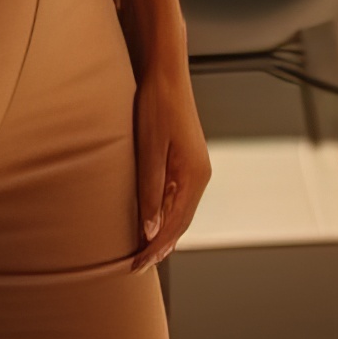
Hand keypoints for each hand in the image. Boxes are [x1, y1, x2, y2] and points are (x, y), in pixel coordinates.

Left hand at [129, 45, 211, 269]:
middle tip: (137, 266)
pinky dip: (167, 215)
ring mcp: (196, 168)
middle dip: (160, 247)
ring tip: (144, 252)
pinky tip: (154, 221)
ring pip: (181, 212)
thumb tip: (151, 232)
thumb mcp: (149, 151)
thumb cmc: (157, 105)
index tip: (137, 265)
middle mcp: (200, 176)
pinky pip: (179, 197)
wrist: (165, 73)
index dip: (156, 248)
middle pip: (182, 222)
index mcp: (194, 176)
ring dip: (164, 233)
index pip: (175, 225)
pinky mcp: (187, 161)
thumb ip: (150, 193)